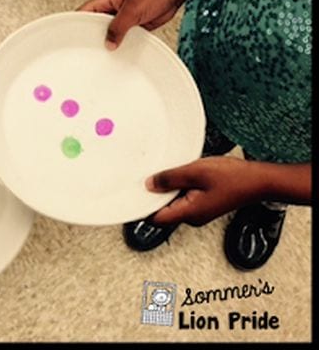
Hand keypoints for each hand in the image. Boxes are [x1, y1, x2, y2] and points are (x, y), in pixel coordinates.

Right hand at [77, 0, 181, 49]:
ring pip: (109, 33)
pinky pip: (121, 38)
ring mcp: (121, 19)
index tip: (71, 35)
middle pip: (94, 25)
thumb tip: (109, 42)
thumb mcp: (132, 10)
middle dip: (91, 36)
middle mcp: (112, 10)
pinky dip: (120, 44)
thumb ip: (118, 27)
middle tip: (88, 48)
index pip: (85, 12)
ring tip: (104, 51)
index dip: (76, 22)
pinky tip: (120, 51)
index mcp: (106, 1)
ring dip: (108, 41)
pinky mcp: (131, 27)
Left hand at [147, 156, 267, 225]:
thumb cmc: (233, 178)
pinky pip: (184, 198)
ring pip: (173, 202)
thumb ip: (170, 178)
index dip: (141, 207)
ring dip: (166, 189)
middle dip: (152, 196)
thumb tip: (149, 185)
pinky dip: (178, 187)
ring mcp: (199, 211)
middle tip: (144, 178)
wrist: (259, 181)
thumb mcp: (196, 172)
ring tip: (163, 172)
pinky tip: (179, 174)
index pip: (155, 218)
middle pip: (162, 210)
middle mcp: (192, 216)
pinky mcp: (204, 204)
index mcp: (189, 212)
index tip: (130, 196)